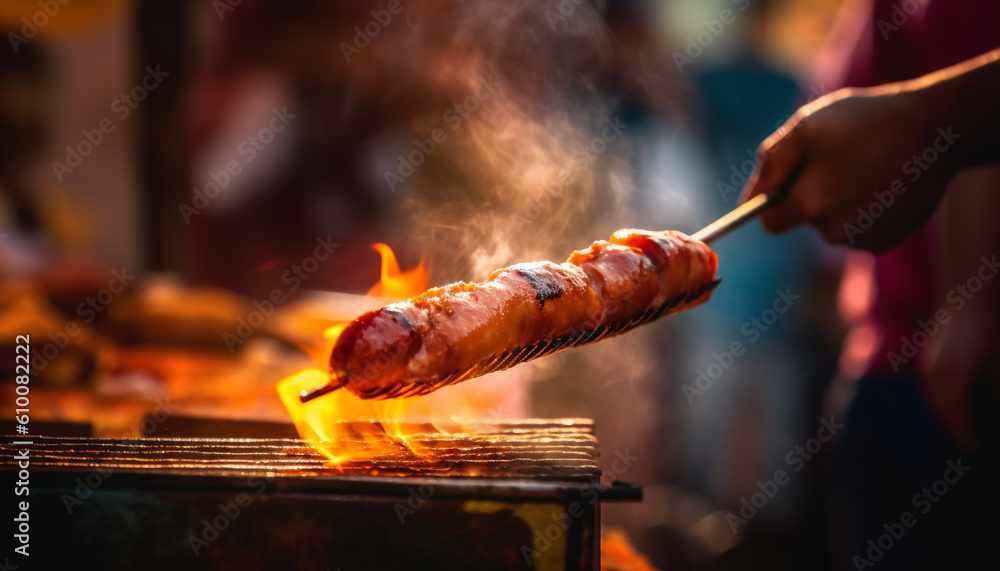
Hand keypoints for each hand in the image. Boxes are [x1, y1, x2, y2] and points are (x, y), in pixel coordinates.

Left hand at [739, 86, 958, 250]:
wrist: (937, 130)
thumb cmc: (865, 121)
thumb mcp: (807, 127)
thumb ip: (772, 163)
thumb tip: (749, 199)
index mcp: (810, 204)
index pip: (770, 222)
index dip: (774, 200)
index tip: (788, 181)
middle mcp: (835, 232)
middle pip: (805, 221)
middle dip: (811, 196)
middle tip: (837, 160)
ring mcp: (865, 239)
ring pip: (833, 226)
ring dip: (840, 202)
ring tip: (865, 167)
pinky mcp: (888, 239)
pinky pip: (860, 229)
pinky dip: (865, 210)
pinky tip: (883, 183)